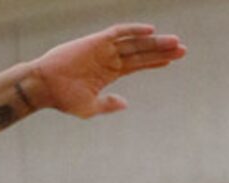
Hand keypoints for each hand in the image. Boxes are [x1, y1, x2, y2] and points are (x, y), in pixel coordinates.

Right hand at [28, 22, 185, 117]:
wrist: (45, 87)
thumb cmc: (63, 99)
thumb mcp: (89, 107)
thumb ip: (108, 104)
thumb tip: (126, 103)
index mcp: (109, 73)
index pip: (138, 64)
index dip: (155, 61)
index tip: (173, 60)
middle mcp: (110, 58)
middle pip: (141, 52)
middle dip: (162, 50)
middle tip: (183, 50)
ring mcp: (104, 48)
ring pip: (135, 42)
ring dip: (155, 42)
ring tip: (175, 42)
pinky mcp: (97, 41)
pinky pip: (119, 32)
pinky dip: (134, 30)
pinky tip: (151, 31)